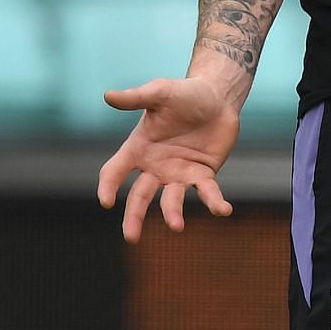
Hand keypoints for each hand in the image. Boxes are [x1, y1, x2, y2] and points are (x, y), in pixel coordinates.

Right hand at [96, 76, 241, 243]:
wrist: (217, 97)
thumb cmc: (185, 93)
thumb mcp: (160, 92)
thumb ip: (136, 97)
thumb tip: (107, 95)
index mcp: (138, 148)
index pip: (114, 171)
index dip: (108, 186)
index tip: (107, 201)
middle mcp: (155, 166)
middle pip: (139, 196)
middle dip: (134, 216)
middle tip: (131, 237)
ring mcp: (178, 173)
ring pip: (171, 199)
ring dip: (172, 213)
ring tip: (177, 226)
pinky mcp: (203, 174)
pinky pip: (207, 192)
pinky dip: (214, 202)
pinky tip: (223, 210)